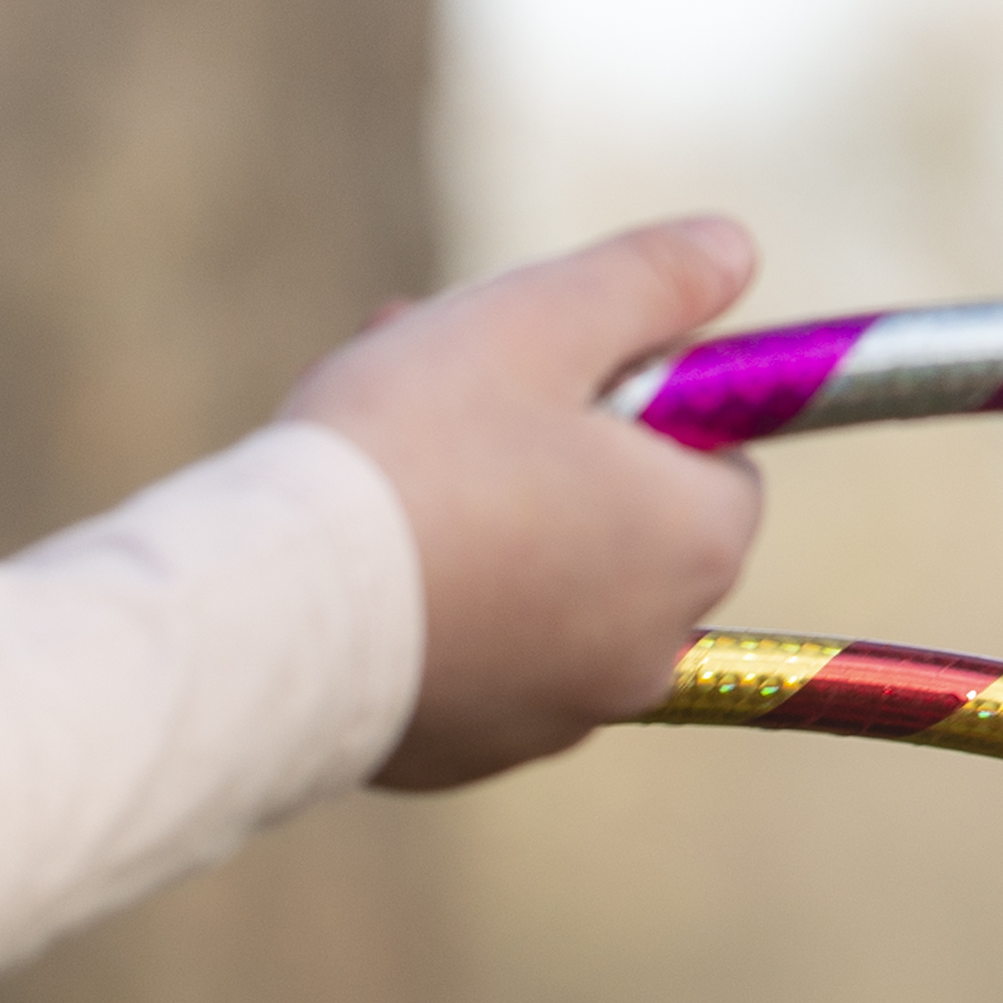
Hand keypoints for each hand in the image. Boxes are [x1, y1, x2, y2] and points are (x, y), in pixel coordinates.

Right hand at [290, 213, 769, 786]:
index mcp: (695, 545)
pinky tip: (356, 559)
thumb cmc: (416, 450)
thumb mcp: (546, 317)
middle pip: (622, 520)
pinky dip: (433, 605)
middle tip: (443, 385)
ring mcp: (555, 716)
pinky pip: (469, 656)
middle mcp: (649, 651)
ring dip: (486, 517)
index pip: (717, 458)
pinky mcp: (463, 754)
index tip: (549, 372)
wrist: (268, 612)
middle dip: (548, 448)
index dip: (638, 400)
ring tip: (379, 454)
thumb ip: (654, 279)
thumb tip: (733, 248)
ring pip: (539, 583)